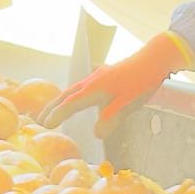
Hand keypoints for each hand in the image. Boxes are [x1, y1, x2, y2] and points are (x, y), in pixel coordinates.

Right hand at [42, 33, 189, 130]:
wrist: (153, 59)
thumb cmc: (141, 82)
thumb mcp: (128, 104)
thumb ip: (111, 119)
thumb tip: (96, 135)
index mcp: (95, 89)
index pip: (71, 103)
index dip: (58, 114)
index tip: (47, 125)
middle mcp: (92, 81)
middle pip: (67, 94)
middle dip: (53, 107)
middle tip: (41, 119)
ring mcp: (97, 76)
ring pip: (73, 89)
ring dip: (61, 100)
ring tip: (52, 110)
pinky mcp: (104, 75)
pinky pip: (81, 86)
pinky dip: (72, 94)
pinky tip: (76, 98)